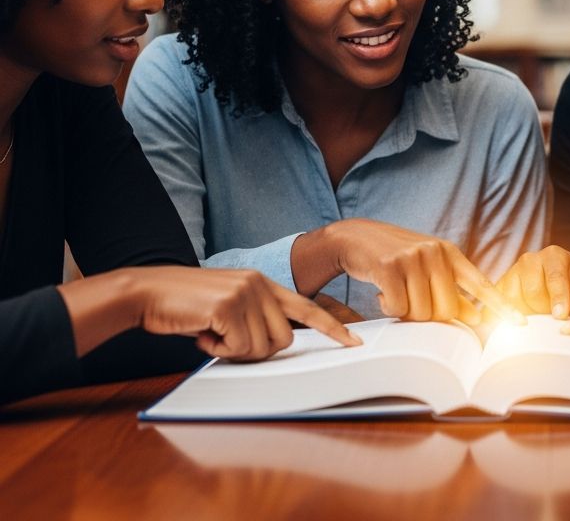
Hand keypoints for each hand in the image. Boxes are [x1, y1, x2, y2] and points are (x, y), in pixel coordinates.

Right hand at [59, 265, 360, 360]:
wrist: (150, 292)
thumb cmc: (188, 306)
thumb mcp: (230, 305)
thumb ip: (255, 317)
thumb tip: (276, 344)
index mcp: (264, 283)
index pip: (307, 307)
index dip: (332, 326)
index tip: (354, 341)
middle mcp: (261, 284)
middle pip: (284, 339)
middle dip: (257, 350)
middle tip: (227, 340)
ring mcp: (246, 293)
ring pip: (262, 347)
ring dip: (235, 350)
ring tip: (212, 332)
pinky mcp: (228, 306)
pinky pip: (239, 347)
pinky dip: (219, 350)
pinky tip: (203, 333)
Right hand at [330, 219, 521, 325]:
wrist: (355, 236)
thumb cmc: (394, 257)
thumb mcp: (426, 267)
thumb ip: (449, 289)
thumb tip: (476, 317)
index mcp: (448, 252)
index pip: (480, 284)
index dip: (500, 305)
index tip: (520, 323)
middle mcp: (435, 251)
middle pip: (446, 310)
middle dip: (428, 316)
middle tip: (411, 302)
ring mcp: (413, 257)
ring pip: (421, 313)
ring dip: (405, 312)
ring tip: (396, 293)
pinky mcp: (390, 266)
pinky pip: (398, 308)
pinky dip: (389, 307)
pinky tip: (383, 292)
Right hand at [495, 246, 569, 319]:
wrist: (557, 285)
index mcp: (554, 256)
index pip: (554, 278)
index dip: (558, 298)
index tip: (560, 315)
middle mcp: (530, 260)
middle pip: (533, 292)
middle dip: (545, 310)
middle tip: (552, 318)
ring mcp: (512, 272)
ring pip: (515, 301)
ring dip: (528, 316)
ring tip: (539, 317)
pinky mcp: (499, 288)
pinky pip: (499, 307)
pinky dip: (507, 318)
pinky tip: (517, 324)